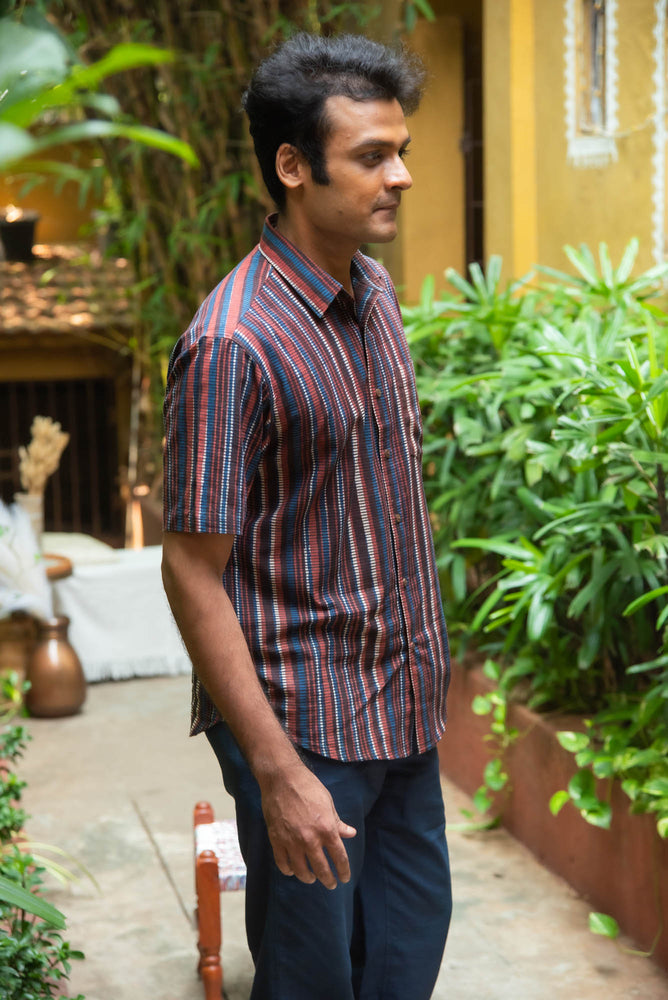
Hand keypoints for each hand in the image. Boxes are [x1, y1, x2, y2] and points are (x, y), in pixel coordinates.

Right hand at [259, 760, 356, 889]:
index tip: (345, 878)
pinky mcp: (276, 839)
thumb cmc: (309, 788)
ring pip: (301, 870)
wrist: (282, 779)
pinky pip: (283, 862)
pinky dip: (288, 870)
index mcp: (327, 829)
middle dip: (328, 880)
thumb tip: (351, 833)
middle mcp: (310, 839)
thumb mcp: (328, 803)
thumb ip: (338, 822)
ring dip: (308, 877)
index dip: (344, 870)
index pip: (339, 858)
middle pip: (321, 869)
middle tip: (331, 884)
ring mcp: (292, 841)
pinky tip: (292, 871)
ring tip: (311, 878)